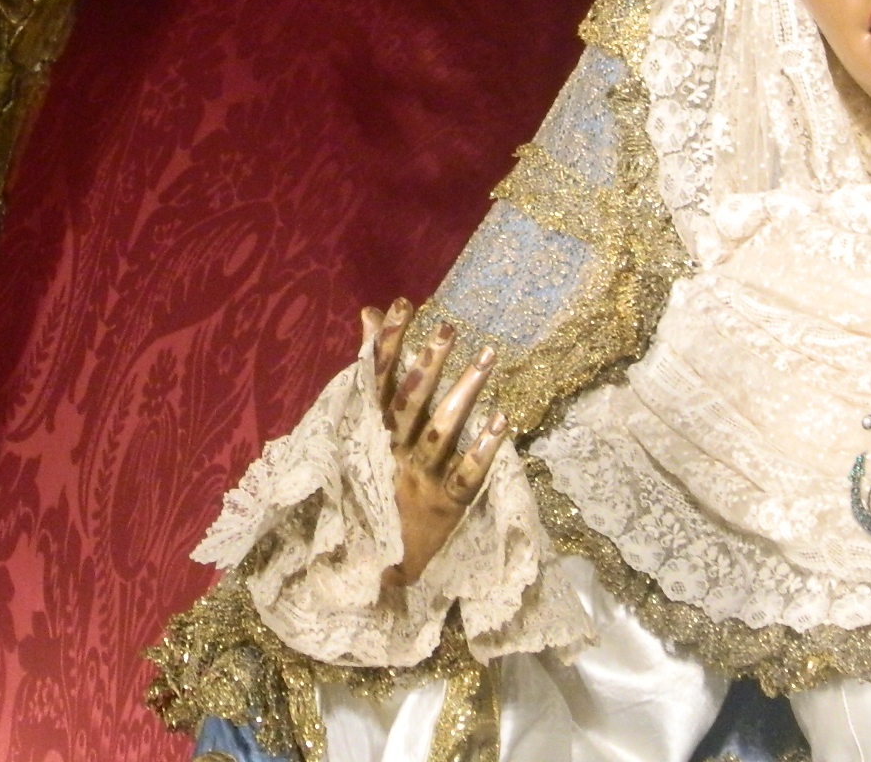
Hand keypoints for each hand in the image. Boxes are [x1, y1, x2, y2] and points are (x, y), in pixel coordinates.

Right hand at [361, 298, 508, 586]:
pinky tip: (503, 421)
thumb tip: (370, 312)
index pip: (376, 381)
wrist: (371, 564)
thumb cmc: (375, 481)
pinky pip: (465, 477)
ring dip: (464, 394)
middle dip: (427, 364)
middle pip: (409, 402)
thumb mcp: (367, 427)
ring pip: (440, 432)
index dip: (387, 344)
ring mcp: (418, 478)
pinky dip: (483, 451)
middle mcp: (392, 450)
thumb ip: (373, 369)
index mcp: (372, 432)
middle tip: (448, 328)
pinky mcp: (444, 506)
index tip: (403, 305)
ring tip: (487, 358)